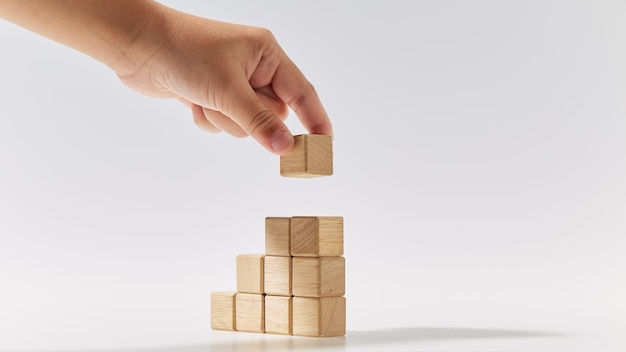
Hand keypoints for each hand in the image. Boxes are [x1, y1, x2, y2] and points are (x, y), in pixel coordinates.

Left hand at [118, 7, 331, 154]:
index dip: (316, 121)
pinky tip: (191, 102)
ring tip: (202, 98)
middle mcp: (254, 68)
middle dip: (248, 119)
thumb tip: (286, 147)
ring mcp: (234, 83)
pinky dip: (208, 119)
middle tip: (225, 106)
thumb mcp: (227, 90)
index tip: (325, 147)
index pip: (302, 93)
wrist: (137, 46)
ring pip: (247, 124)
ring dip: (223, 120)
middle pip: (272, 114)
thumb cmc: (184, 53)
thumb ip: (259, 121)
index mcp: (267, 54)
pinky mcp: (214, 96)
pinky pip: (225, 124)